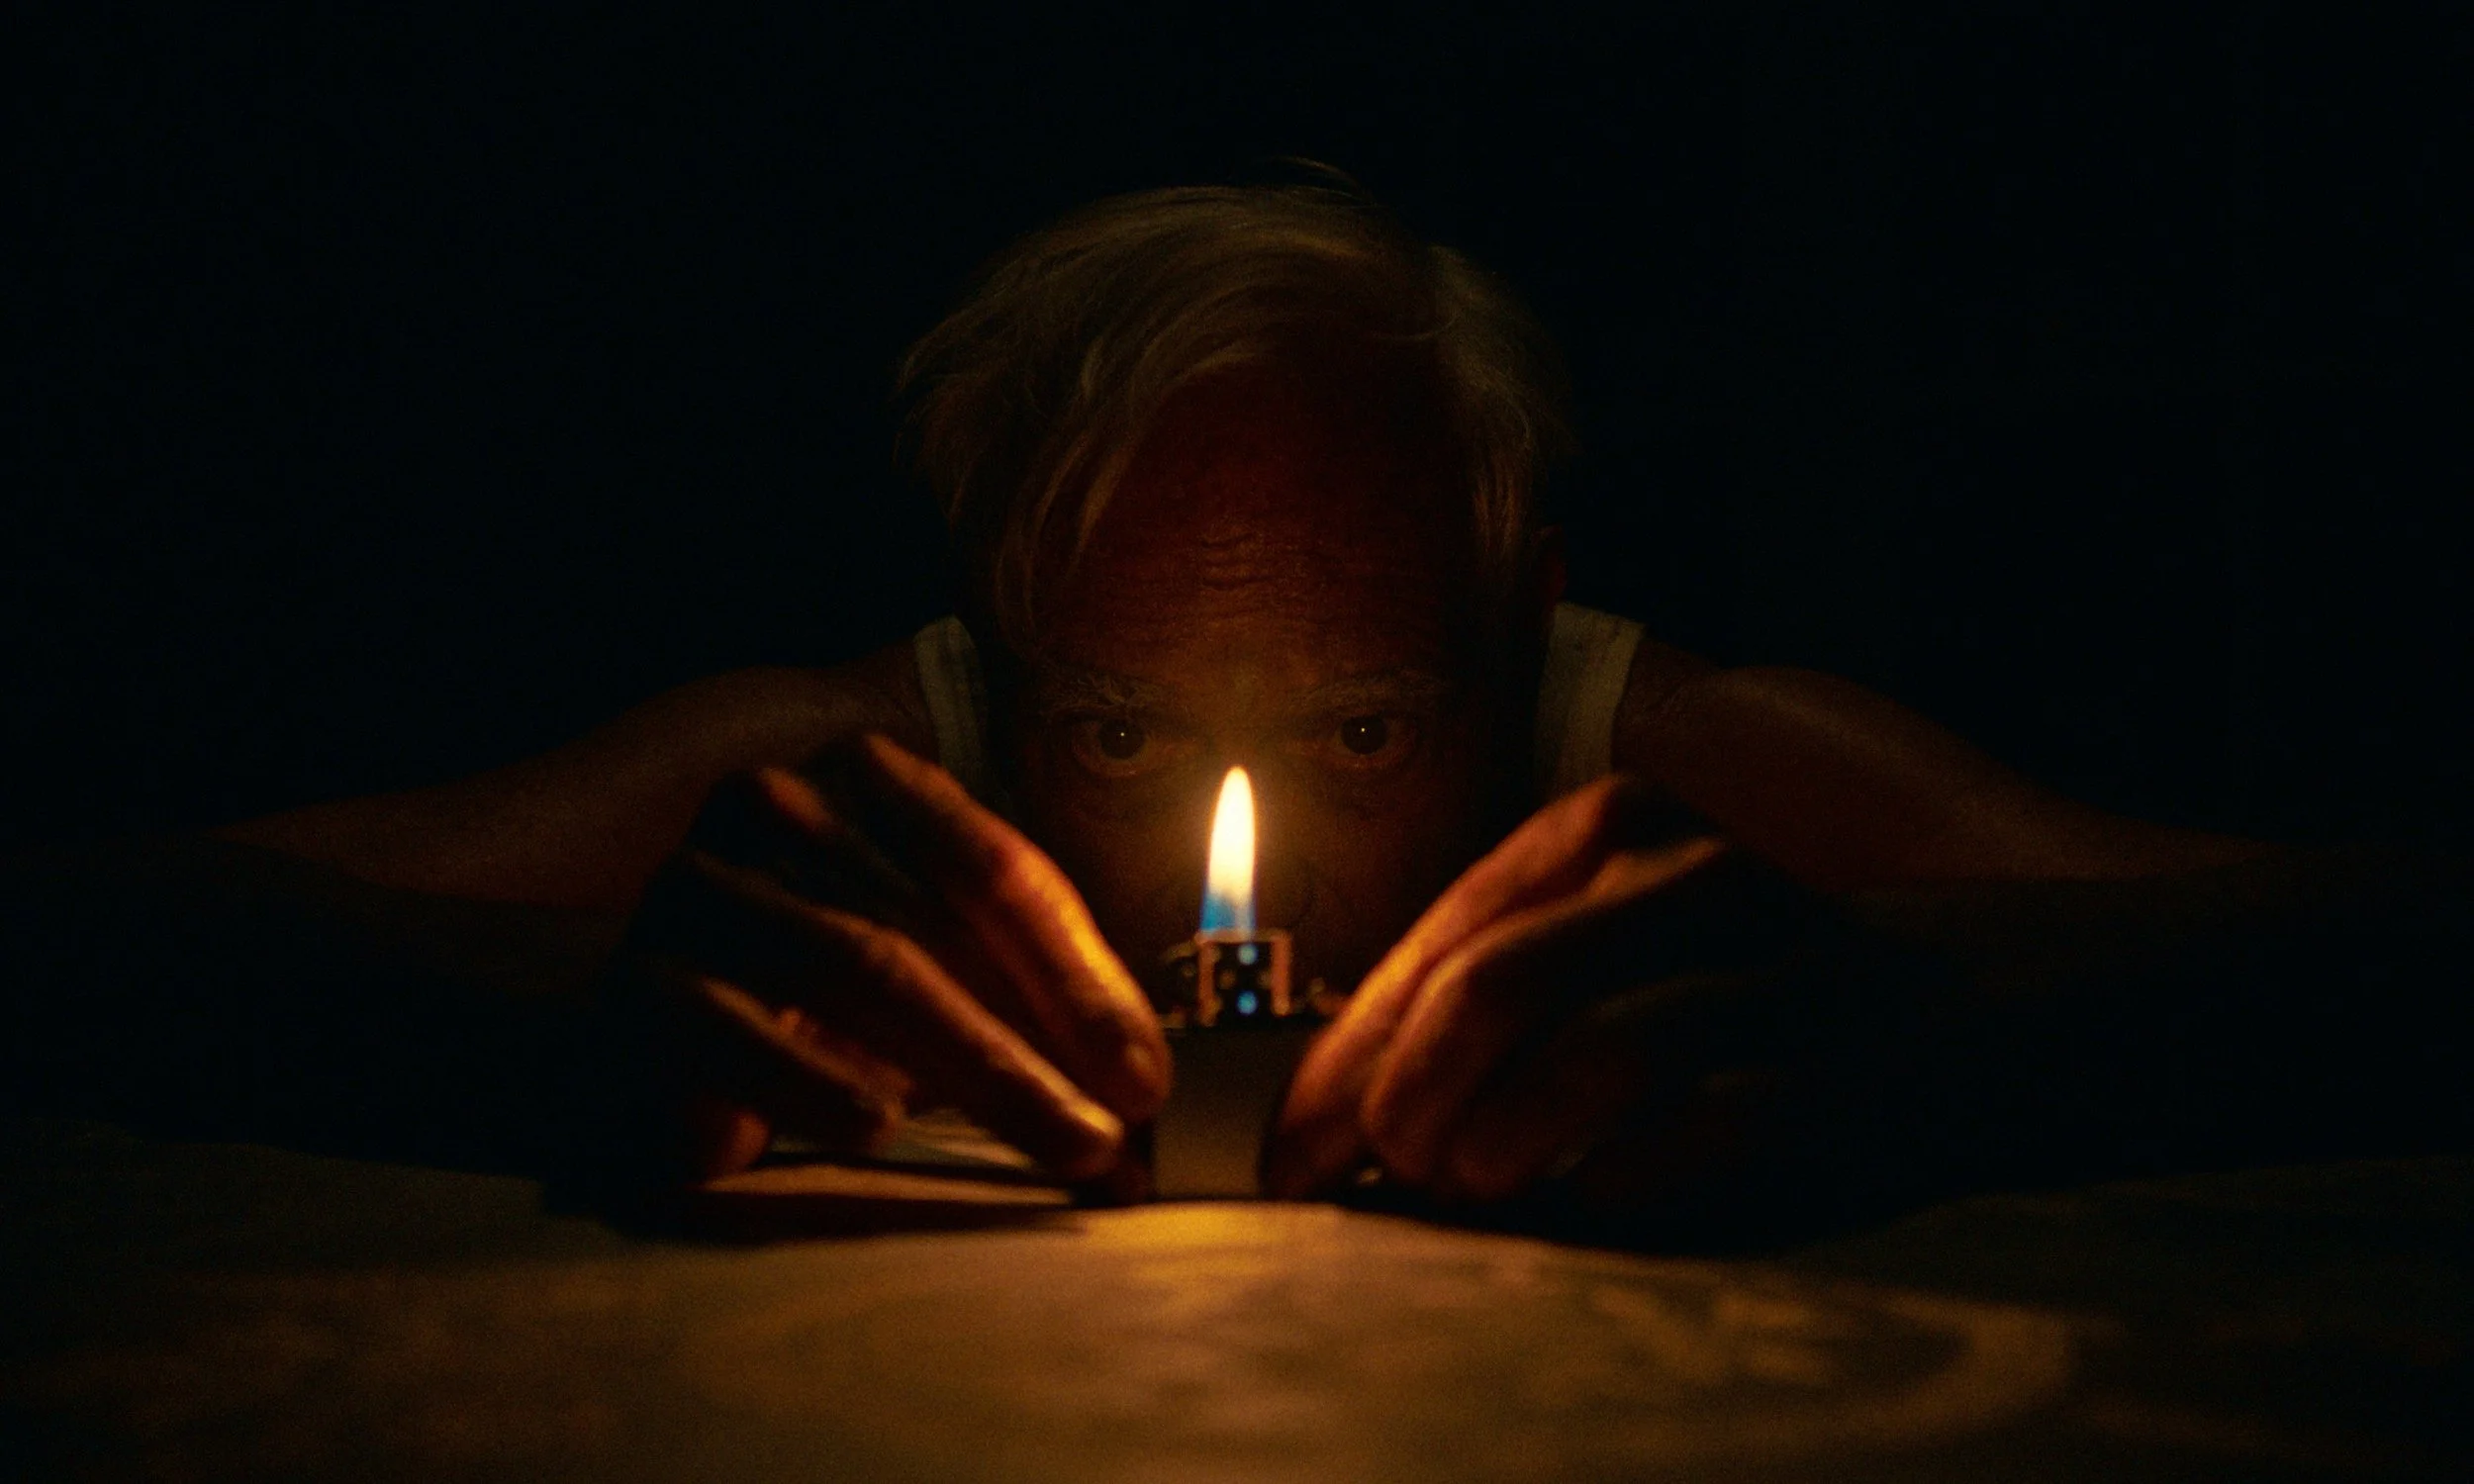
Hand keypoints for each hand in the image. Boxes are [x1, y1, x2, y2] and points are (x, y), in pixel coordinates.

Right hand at [612, 733, 1168, 1181]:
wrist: (635, 1001)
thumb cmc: (814, 986)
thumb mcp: (926, 955)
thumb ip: (1024, 993)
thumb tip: (1145, 1085)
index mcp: (868, 779)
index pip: (997, 869)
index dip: (1081, 975)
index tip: (1144, 1072)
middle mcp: (779, 808)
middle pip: (936, 927)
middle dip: (1039, 1042)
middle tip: (1109, 1136)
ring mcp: (701, 889)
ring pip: (858, 968)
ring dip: (969, 1066)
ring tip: (1047, 1139)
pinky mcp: (636, 983)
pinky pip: (739, 1028)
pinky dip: (813, 1079)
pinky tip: (877, 1126)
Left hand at [1264, 775, 1930, 1214]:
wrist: (1992, 999)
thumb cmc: (1756, 986)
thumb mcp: (1624, 944)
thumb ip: (1502, 996)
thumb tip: (1349, 1109)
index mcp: (1616, 832)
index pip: (1447, 940)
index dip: (1349, 1053)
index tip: (1293, 1148)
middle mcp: (1691, 876)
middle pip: (1500, 983)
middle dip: (1409, 1095)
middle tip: (1381, 1169)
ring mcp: (1774, 968)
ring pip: (1599, 1052)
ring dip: (1505, 1138)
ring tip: (1467, 1184)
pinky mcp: (1847, 1068)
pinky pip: (1706, 1132)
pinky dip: (1623, 1184)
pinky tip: (1588, 1204)